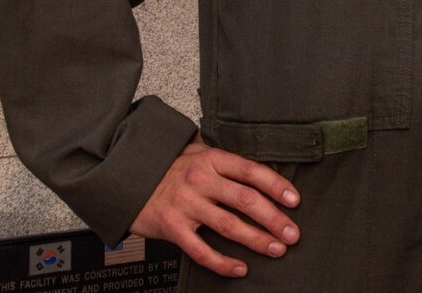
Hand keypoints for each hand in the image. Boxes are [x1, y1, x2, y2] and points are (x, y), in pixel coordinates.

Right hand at [131, 138, 300, 278]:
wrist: (127, 179)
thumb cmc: (168, 168)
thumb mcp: (196, 153)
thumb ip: (224, 163)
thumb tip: (260, 174)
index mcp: (211, 159)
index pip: (250, 171)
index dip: (275, 185)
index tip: (294, 200)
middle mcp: (200, 180)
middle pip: (245, 199)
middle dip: (274, 218)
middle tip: (292, 234)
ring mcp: (185, 204)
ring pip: (228, 225)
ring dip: (256, 240)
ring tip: (276, 249)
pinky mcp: (172, 227)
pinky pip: (201, 250)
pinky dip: (222, 263)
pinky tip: (240, 269)